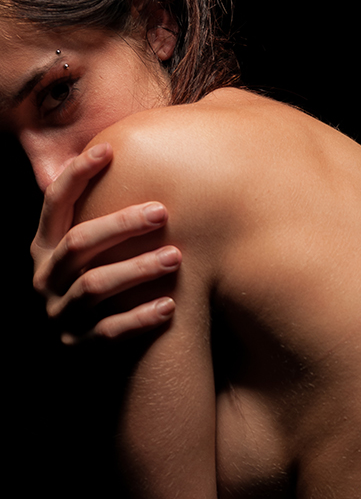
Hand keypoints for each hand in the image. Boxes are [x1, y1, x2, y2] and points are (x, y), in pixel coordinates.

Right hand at [30, 143, 181, 343]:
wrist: (94, 350)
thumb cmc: (106, 286)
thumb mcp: (93, 254)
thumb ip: (104, 221)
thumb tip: (138, 158)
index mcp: (45, 248)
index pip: (54, 203)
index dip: (77, 175)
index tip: (109, 149)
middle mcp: (46, 278)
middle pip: (78, 243)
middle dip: (121, 225)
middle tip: (163, 213)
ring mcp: (60, 314)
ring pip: (95, 286)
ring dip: (137, 269)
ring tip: (177, 257)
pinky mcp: (79, 346)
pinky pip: (109, 331)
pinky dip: (140, 318)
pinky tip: (170, 306)